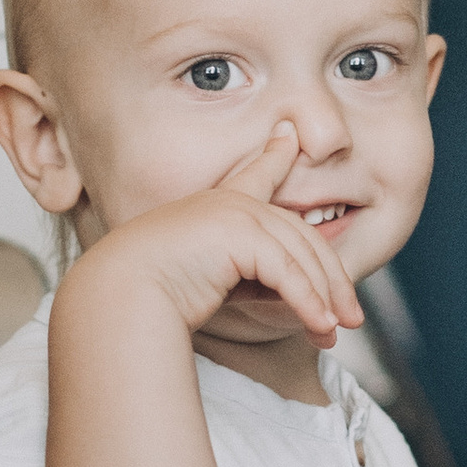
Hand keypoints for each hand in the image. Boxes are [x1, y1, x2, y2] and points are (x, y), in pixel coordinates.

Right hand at [68, 121, 364, 349]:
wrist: (117, 296)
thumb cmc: (145, 297)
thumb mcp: (202, 279)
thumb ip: (238, 277)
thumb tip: (281, 301)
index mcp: (213, 206)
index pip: (255, 175)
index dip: (276, 154)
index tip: (289, 134)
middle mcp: (228, 202)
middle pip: (300, 236)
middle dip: (331, 278)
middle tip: (349, 317)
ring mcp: (235, 213)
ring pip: (301, 257)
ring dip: (325, 300)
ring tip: (336, 332)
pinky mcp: (240, 234)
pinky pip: (289, 273)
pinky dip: (309, 303)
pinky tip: (320, 327)